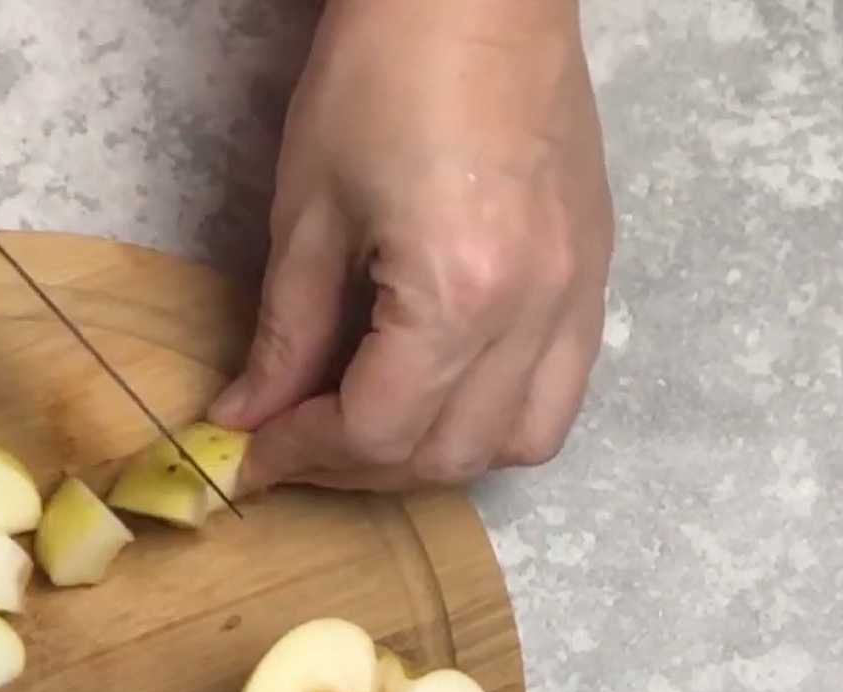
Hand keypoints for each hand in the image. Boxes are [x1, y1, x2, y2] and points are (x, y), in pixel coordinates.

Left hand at [210, 0, 612, 492]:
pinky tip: (439, 389)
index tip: (250, 452)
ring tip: (371, 426)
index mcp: (457, 292)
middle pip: (448, 455)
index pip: (378, 430)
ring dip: (438, 456)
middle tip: (294, 443)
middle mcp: (533, 310)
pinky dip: (498, 415)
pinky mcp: (594, 272)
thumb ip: (284, 331)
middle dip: (360, 467)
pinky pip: (561, 389)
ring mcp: (577, 294)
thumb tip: (248, 415)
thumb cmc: (381, 75)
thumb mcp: (308, 210)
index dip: (302, 454)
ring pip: (519, 441)